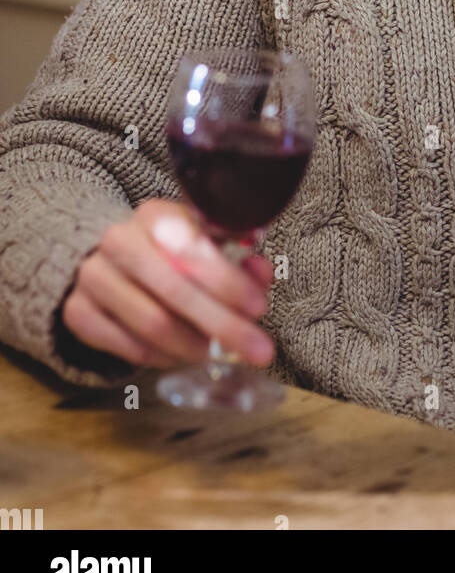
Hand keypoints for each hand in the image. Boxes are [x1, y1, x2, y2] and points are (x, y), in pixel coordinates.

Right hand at [60, 199, 274, 368]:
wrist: (109, 264)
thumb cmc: (168, 255)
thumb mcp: (204, 245)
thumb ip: (238, 258)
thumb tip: (260, 273)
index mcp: (154, 215)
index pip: (192, 248)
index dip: (228, 280)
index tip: (259, 307)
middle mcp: (118, 241)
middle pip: (174, 290)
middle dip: (222, 324)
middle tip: (257, 350)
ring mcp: (93, 277)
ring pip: (152, 323)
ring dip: (193, 345)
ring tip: (215, 352)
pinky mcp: (77, 312)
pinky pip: (127, 346)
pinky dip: (161, 357)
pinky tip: (178, 355)